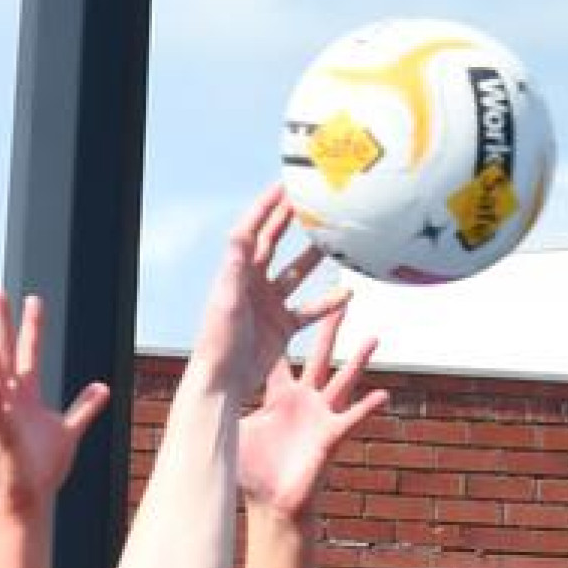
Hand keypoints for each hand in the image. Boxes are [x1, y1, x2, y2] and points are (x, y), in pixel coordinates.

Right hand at [0, 291, 109, 511]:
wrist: (29, 499)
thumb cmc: (43, 467)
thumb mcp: (69, 431)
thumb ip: (84, 407)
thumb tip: (102, 387)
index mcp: (27, 397)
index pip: (30, 353)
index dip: (34, 326)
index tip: (34, 298)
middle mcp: (13, 401)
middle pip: (7, 355)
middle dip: (3, 324)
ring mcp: (6, 418)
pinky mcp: (5, 440)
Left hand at [191, 186, 331, 408]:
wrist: (224, 382)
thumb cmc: (220, 341)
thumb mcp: (229, 298)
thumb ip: (237, 264)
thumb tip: (242, 230)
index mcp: (237, 272)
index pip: (252, 231)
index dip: (267, 207)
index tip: (284, 185)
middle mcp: (253, 283)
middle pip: (274, 243)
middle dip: (291, 220)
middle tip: (311, 199)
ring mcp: (270, 304)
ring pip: (297, 273)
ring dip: (315, 258)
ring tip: (337, 240)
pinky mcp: (282, 326)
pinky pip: (309, 310)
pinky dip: (327, 304)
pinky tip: (347, 294)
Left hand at [238, 301, 387, 518]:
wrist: (272, 504)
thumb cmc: (253, 472)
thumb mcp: (237, 430)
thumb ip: (228, 406)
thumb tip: (202, 389)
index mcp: (280, 396)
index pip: (282, 355)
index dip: (281, 330)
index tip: (283, 304)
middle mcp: (304, 401)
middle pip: (319, 355)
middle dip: (330, 328)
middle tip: (341, 299)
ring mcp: (320, 417)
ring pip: (343, 380)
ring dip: (358, 361)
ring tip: (372, 338)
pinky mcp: (330, 437)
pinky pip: (353, 419)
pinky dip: (367, 408)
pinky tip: (382, 395)